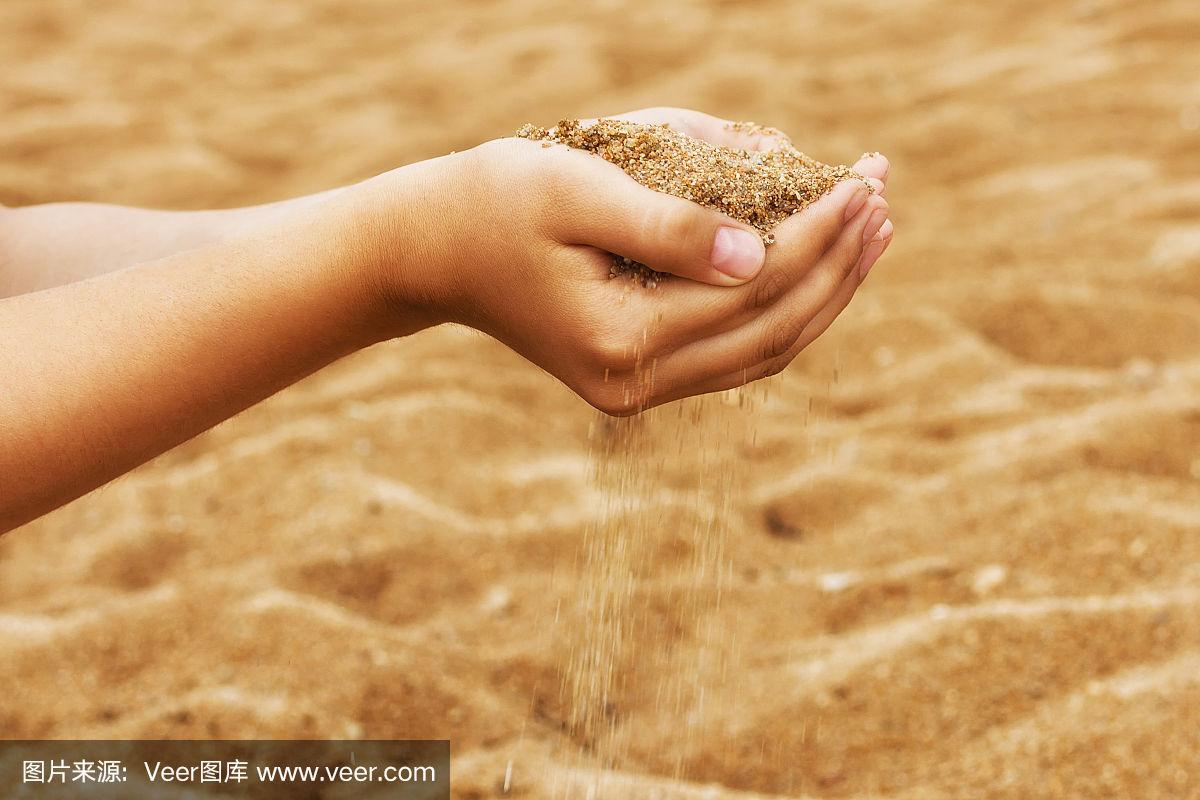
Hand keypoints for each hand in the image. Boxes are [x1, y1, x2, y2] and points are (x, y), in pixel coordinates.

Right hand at [350, 107, 892, 414]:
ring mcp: (639, 387)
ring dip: (825, 294)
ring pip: (763, 351)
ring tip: (872, 233)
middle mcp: (636, 382)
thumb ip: (668, 226)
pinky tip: (817, 269)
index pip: (754, 291)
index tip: (863, 181)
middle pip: (772, 331)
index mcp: (621, 342)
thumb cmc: (498, 204)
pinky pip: (735, 351)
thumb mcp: (578, 193)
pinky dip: (784, 310)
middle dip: (838, 265)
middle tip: (883, 200)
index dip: (819, 236)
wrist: (437, 250)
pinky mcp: (640, 374)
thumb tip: (758, 253)